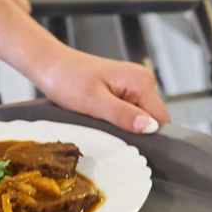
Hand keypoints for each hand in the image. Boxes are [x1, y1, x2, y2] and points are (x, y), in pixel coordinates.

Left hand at [33, 47, 170, 133]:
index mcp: (140, 81)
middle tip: (108, 132)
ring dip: (124, 127)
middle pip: (152, 120)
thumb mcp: (94, 102)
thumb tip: (150, 127)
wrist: (50, 66)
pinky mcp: (123, 91)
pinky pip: (129, 113)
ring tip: (100, 122)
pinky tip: (101, 117)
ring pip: (140, 119)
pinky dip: (117, 121)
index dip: (150, 137)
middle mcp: (141, 81)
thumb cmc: (66, 78)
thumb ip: (124, 115)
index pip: (161, 119)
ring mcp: (133, 86)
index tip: (131, 146)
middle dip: (134, 132)